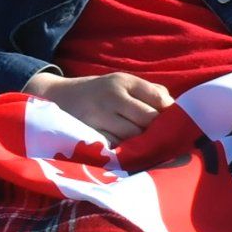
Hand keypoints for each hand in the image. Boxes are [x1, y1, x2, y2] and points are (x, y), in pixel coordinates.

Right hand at [29, 68, 170, 140]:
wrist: (56, 96)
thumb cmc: (98, 92)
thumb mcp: (121, 83)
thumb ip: (150, 93)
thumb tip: (175, 111)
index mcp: (124, 81)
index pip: (159, 99)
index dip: (169, 114)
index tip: (170, 122)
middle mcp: (112, 96)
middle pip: (149, 119)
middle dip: (155, 130)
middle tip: (157, 137)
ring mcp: (99, 115)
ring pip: (134, 136)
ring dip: (140, 143)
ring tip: (141, 144)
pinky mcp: (88, 133)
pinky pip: (116, 146)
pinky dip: (123, 150)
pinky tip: (124, 149)